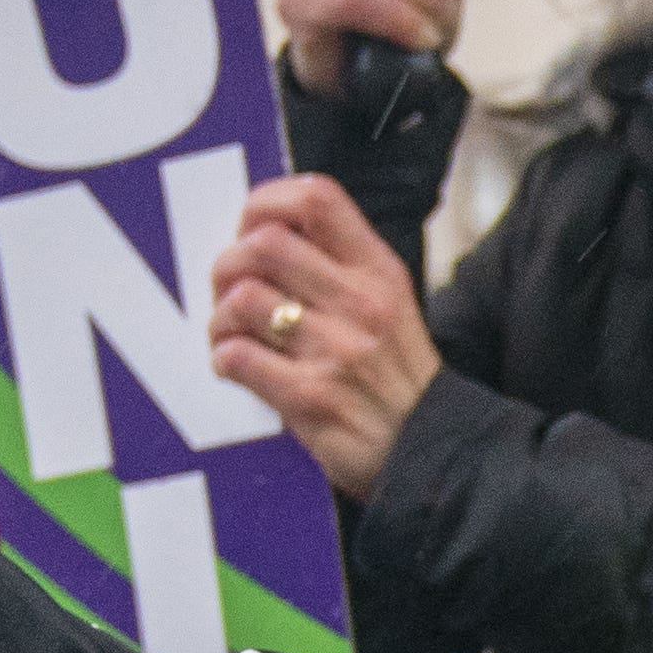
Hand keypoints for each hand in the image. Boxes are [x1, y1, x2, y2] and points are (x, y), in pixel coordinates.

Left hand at [210, 171, 446, 497]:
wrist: (432, 455)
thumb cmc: (397, 379)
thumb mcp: (389, 305)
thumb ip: (338, 267)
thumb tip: (263, 235)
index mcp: (379, 272)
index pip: (317, 197)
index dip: (266, 202)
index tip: (251, 228)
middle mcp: (361, 303)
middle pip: (264, 243)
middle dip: (229, 264)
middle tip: (229, 291)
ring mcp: (336, 350)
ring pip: (243, 298)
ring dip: (220, 317)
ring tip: (231, 335)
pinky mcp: (310, 397)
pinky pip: (238, 357)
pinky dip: (224, 359)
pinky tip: (236, 368)